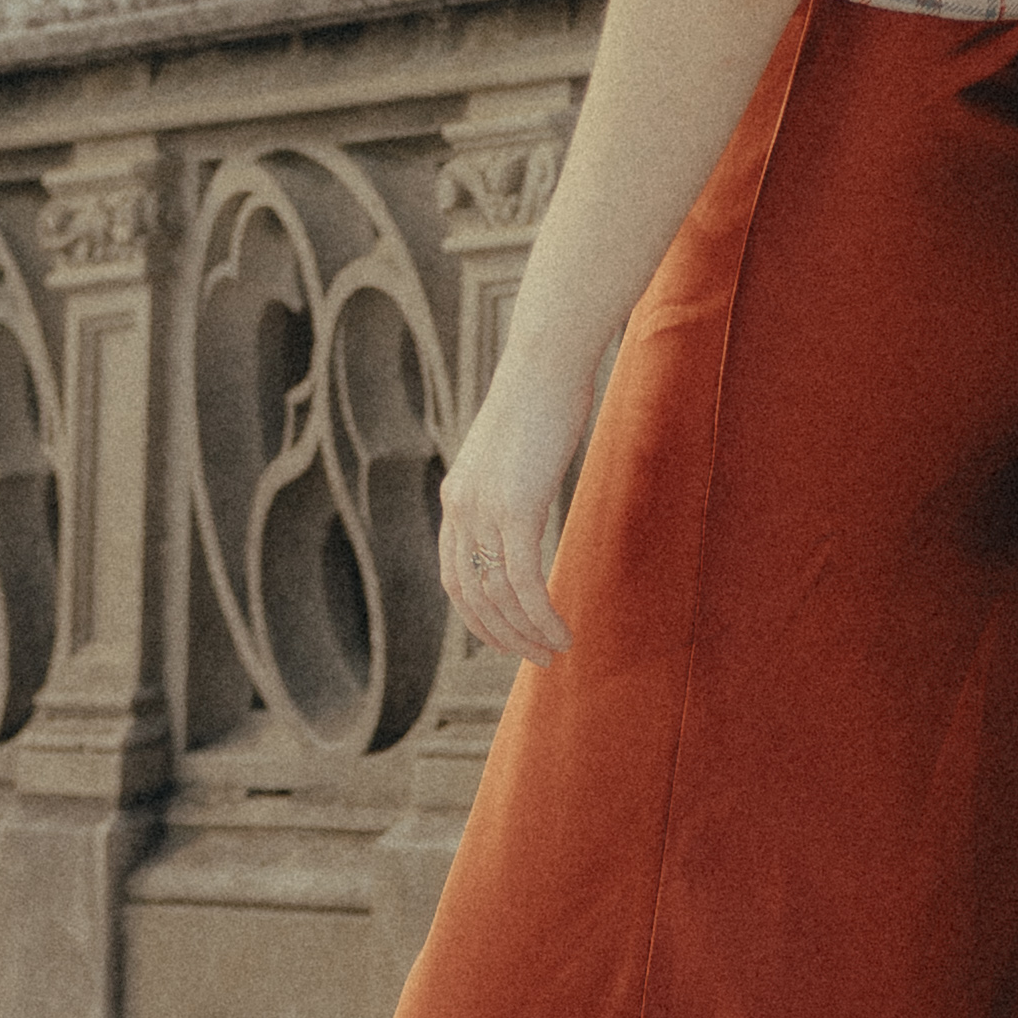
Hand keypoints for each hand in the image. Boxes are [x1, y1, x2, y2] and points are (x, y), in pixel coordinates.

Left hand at [439, 345, 588, 671]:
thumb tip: (530, 500)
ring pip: (499, 597)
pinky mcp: (516, 510)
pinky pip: (525, 582)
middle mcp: (461, 508)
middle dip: (503, 636)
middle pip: (472, 596)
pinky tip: (563, 631)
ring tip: (555, 653)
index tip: (508, 635)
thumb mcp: (517, 449)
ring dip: (525, 634)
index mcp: (457, 496)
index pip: (455, 576)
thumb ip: (513, 481)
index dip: (479, 615)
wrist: (547, 359)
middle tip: (536, 658)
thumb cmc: (542, 393)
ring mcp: (484, 511)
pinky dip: (542, 616)